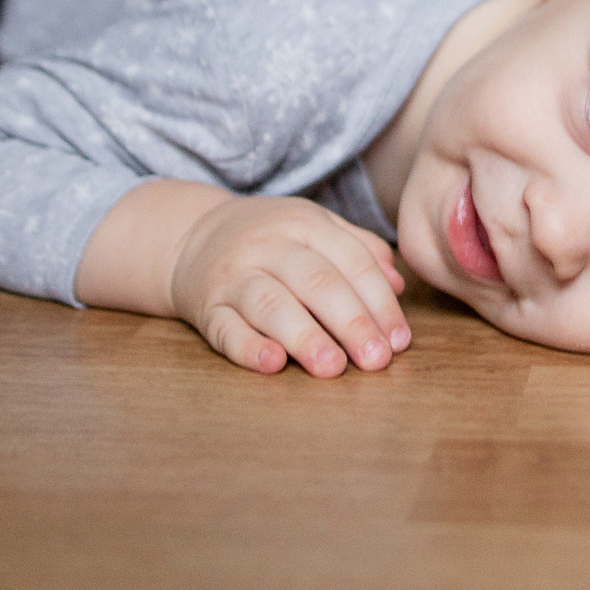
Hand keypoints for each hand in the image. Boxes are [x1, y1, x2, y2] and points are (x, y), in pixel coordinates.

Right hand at [167, 196, 412, 376]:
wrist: (190, 236)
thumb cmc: (270, 239)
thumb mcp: (313, 226)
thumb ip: (359, 248)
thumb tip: (399, 285)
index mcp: (303, 223)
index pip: (351, 260)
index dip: (379, 301)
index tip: (399, 340)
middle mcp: (267, 246)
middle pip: (315, 281)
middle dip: (351, 322)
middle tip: (377, 359)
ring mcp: (233, 276)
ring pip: (271, 304)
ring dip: (305, 336)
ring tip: (333, 367)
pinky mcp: (206, 308)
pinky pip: (225, 329)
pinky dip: (248, 348)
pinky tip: (272, 364)